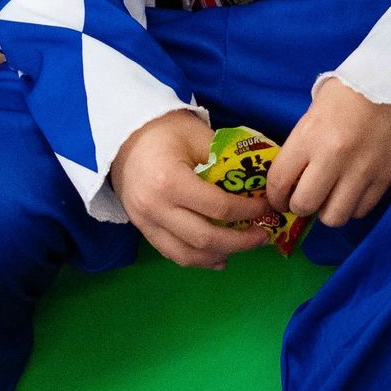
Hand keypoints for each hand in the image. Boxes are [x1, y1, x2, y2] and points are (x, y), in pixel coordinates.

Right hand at [109, 109, 275, 269]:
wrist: (122, 134)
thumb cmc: (163, 130)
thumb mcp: (198, 136)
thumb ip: (227, 161)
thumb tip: (261, 183)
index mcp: (170, 181)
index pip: (219, 207)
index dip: (249, 212)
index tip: (267, 208)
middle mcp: (154, 207)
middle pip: (206, 239)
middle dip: (241, 242)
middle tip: (263, 235)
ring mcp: (144, 221)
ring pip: (188, 255)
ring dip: (221, 255)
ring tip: (243, 246)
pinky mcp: (141, 228)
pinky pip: (172, 253)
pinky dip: (198, 260)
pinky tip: (218, 257)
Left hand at [265, 77, 390, 227]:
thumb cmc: (346, 93)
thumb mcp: (312, 113)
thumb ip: (301, 145)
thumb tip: (292, 175)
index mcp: (308, 138)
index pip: (279, 181)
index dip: (274, 197)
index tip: (277, 200)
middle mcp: (332, 159)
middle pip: (305, 205)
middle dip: (299, 207)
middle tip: (303, 200)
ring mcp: (361, 171)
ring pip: (335, 216)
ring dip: (327, 211)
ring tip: (329, 198)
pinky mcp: (385, 179)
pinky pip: (362, 210)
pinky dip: (352, 207)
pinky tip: (350, 193)